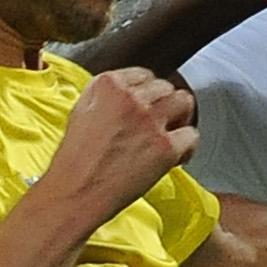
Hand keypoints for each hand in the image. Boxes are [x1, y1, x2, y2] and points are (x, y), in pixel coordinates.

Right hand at [42, 67, 198, 232]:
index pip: (144, 75)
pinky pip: (192, 136)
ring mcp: (151, 121)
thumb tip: (130, 95)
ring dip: (181, 118)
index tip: (148, 106)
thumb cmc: (75, 160)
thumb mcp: (82, 111)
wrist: (75, 192)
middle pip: (166, 88)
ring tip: (171, 135)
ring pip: (184, 103)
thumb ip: (107, 96)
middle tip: (160, 124)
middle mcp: (131, 97)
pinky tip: (175, 157)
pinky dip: (187, 147)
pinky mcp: (166, 147)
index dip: (149, 93)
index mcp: (108, 84)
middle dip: (164, 105)